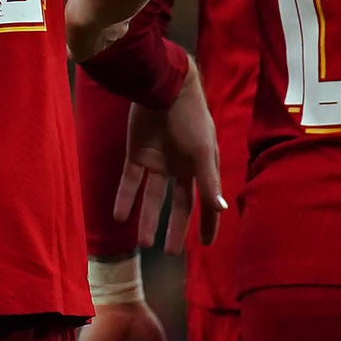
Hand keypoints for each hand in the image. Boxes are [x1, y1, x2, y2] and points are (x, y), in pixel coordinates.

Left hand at [116, 85, 225, 249]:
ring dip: (147, 219)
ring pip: (152, 198)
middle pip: (178, 205)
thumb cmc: (190, 118)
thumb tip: (221, 210)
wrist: (163, 87)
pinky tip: (119, 218)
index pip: (206, 201)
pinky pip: (129, 182)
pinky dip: (124, 199)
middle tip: (170, 253)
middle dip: (175, 229)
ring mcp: (158, 162)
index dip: (208, 222)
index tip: (206, 244)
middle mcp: (180, 168)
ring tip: (142, 243)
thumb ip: (209, 182)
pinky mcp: (136, 154)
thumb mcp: (201, 152)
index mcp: (202, 167)